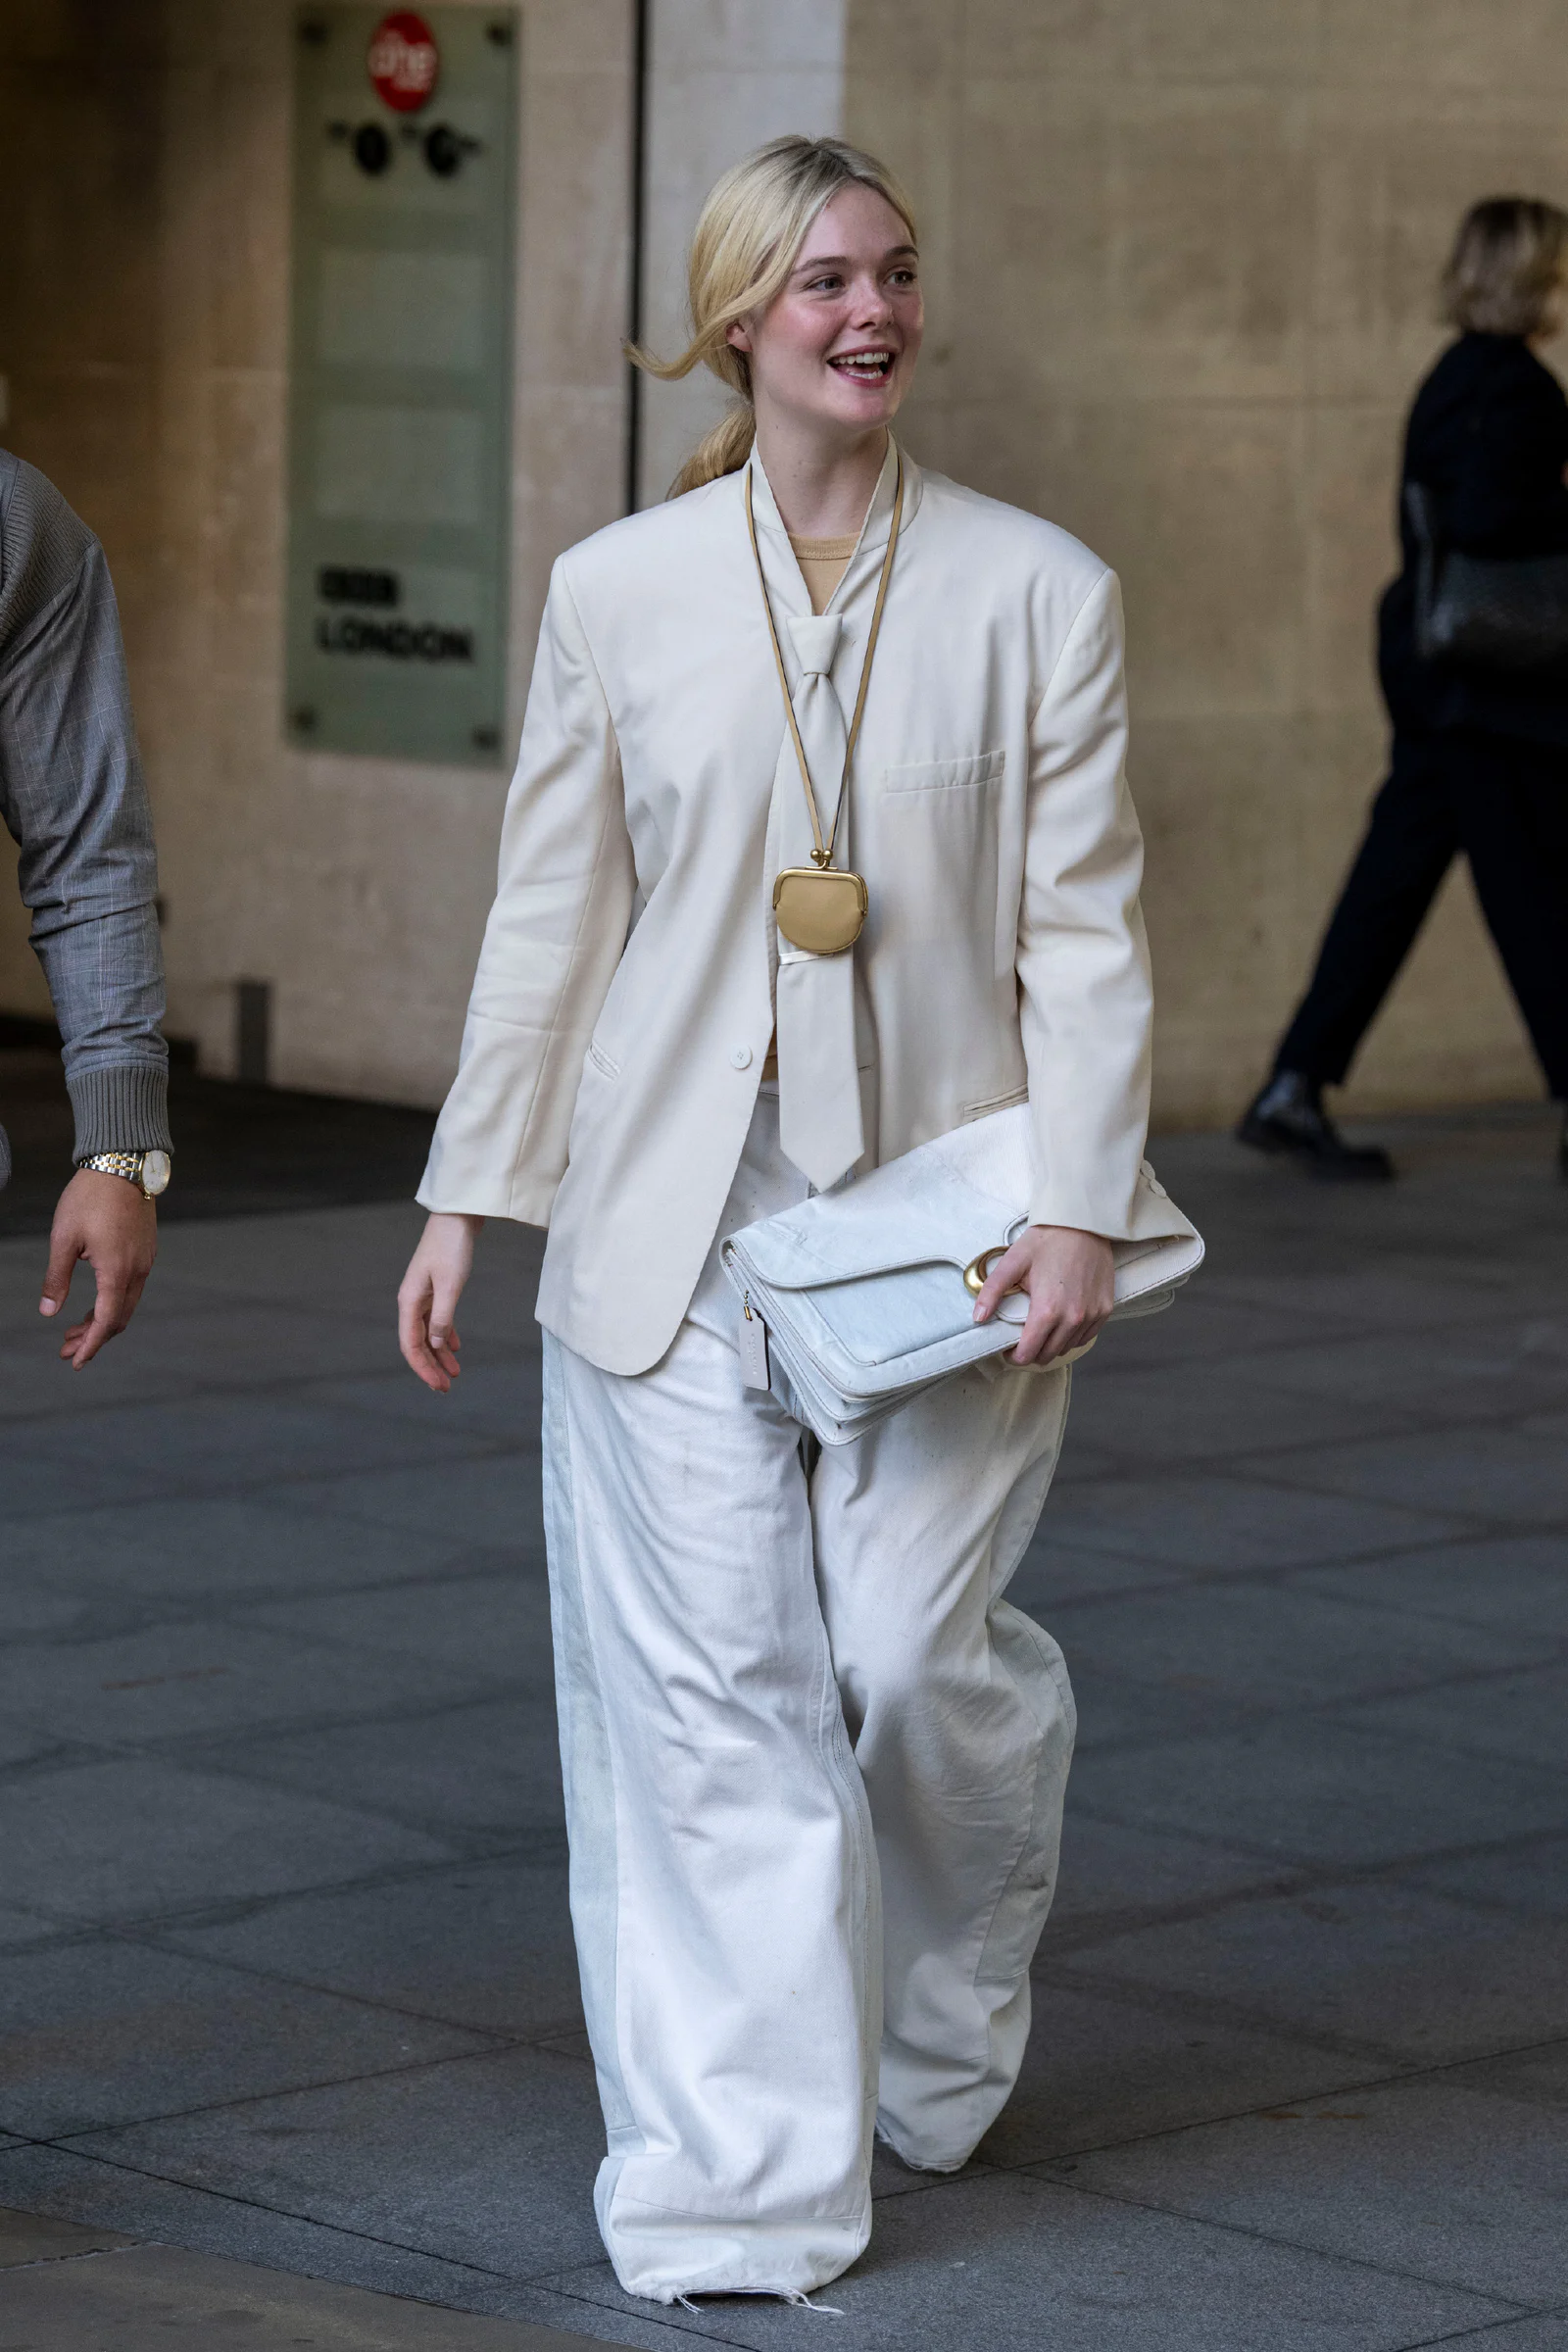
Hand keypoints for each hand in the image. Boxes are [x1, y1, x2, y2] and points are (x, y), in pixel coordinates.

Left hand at [40, 1168, 158, 1368]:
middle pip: (119, 1319)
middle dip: (93, 1338)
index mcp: (117, 1272)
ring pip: (126, 1303)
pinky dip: (113, 1301)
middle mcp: (137, 1271)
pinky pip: (132, 1287)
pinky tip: (95, 1299)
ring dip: (102, 1320)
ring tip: (75, 1327)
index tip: (74, 1361)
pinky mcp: (146, 1250)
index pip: (106, 1322)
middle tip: (66, 1347)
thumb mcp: (63, 1239)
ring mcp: (145, 1260)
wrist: (123, 1164)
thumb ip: (56, 1278)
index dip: (90, 1346)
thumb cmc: (89, 1198)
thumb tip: (48, 1311)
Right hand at [398, 1212, 480, 1391]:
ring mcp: (423, 1295)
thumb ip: (443, 1317)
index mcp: (409, 1301)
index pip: (411, 1345)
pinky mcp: (436, 1288)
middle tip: (447, 1388)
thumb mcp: (450, 1285)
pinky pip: (437, 1320)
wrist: (457, 1217)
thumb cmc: (452, 1247)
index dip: (423, 1369)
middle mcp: (411, 1301)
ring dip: (440, 1354)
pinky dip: (446, 1335)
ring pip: (428, 1333)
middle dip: (431, 1367)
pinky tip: (457, 1348)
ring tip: (455, 1373)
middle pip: (418, 1343)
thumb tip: (438, 1345)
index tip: (439, 1386)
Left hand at [972, 1223, 1114, 1367]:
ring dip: (1052, 1345)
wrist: (1083, 1223)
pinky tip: (1062, 1324)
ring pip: (1068, 1348)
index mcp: (1047, 1311)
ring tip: (1042, 1331)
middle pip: (1047, 1355)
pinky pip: (1087, 1336)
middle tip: (1023, 1340)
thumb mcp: (1013, 1262)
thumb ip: (992, 1291)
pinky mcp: (1106, 1309)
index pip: (1028, 1353)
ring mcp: (1092, 1315)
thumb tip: (978, 1318)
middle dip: (1032, 1352)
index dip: (1014, 1357)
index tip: (1008, 1349)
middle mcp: (1072, 1319)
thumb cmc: (1046, 1240)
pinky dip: (1072, 1336)